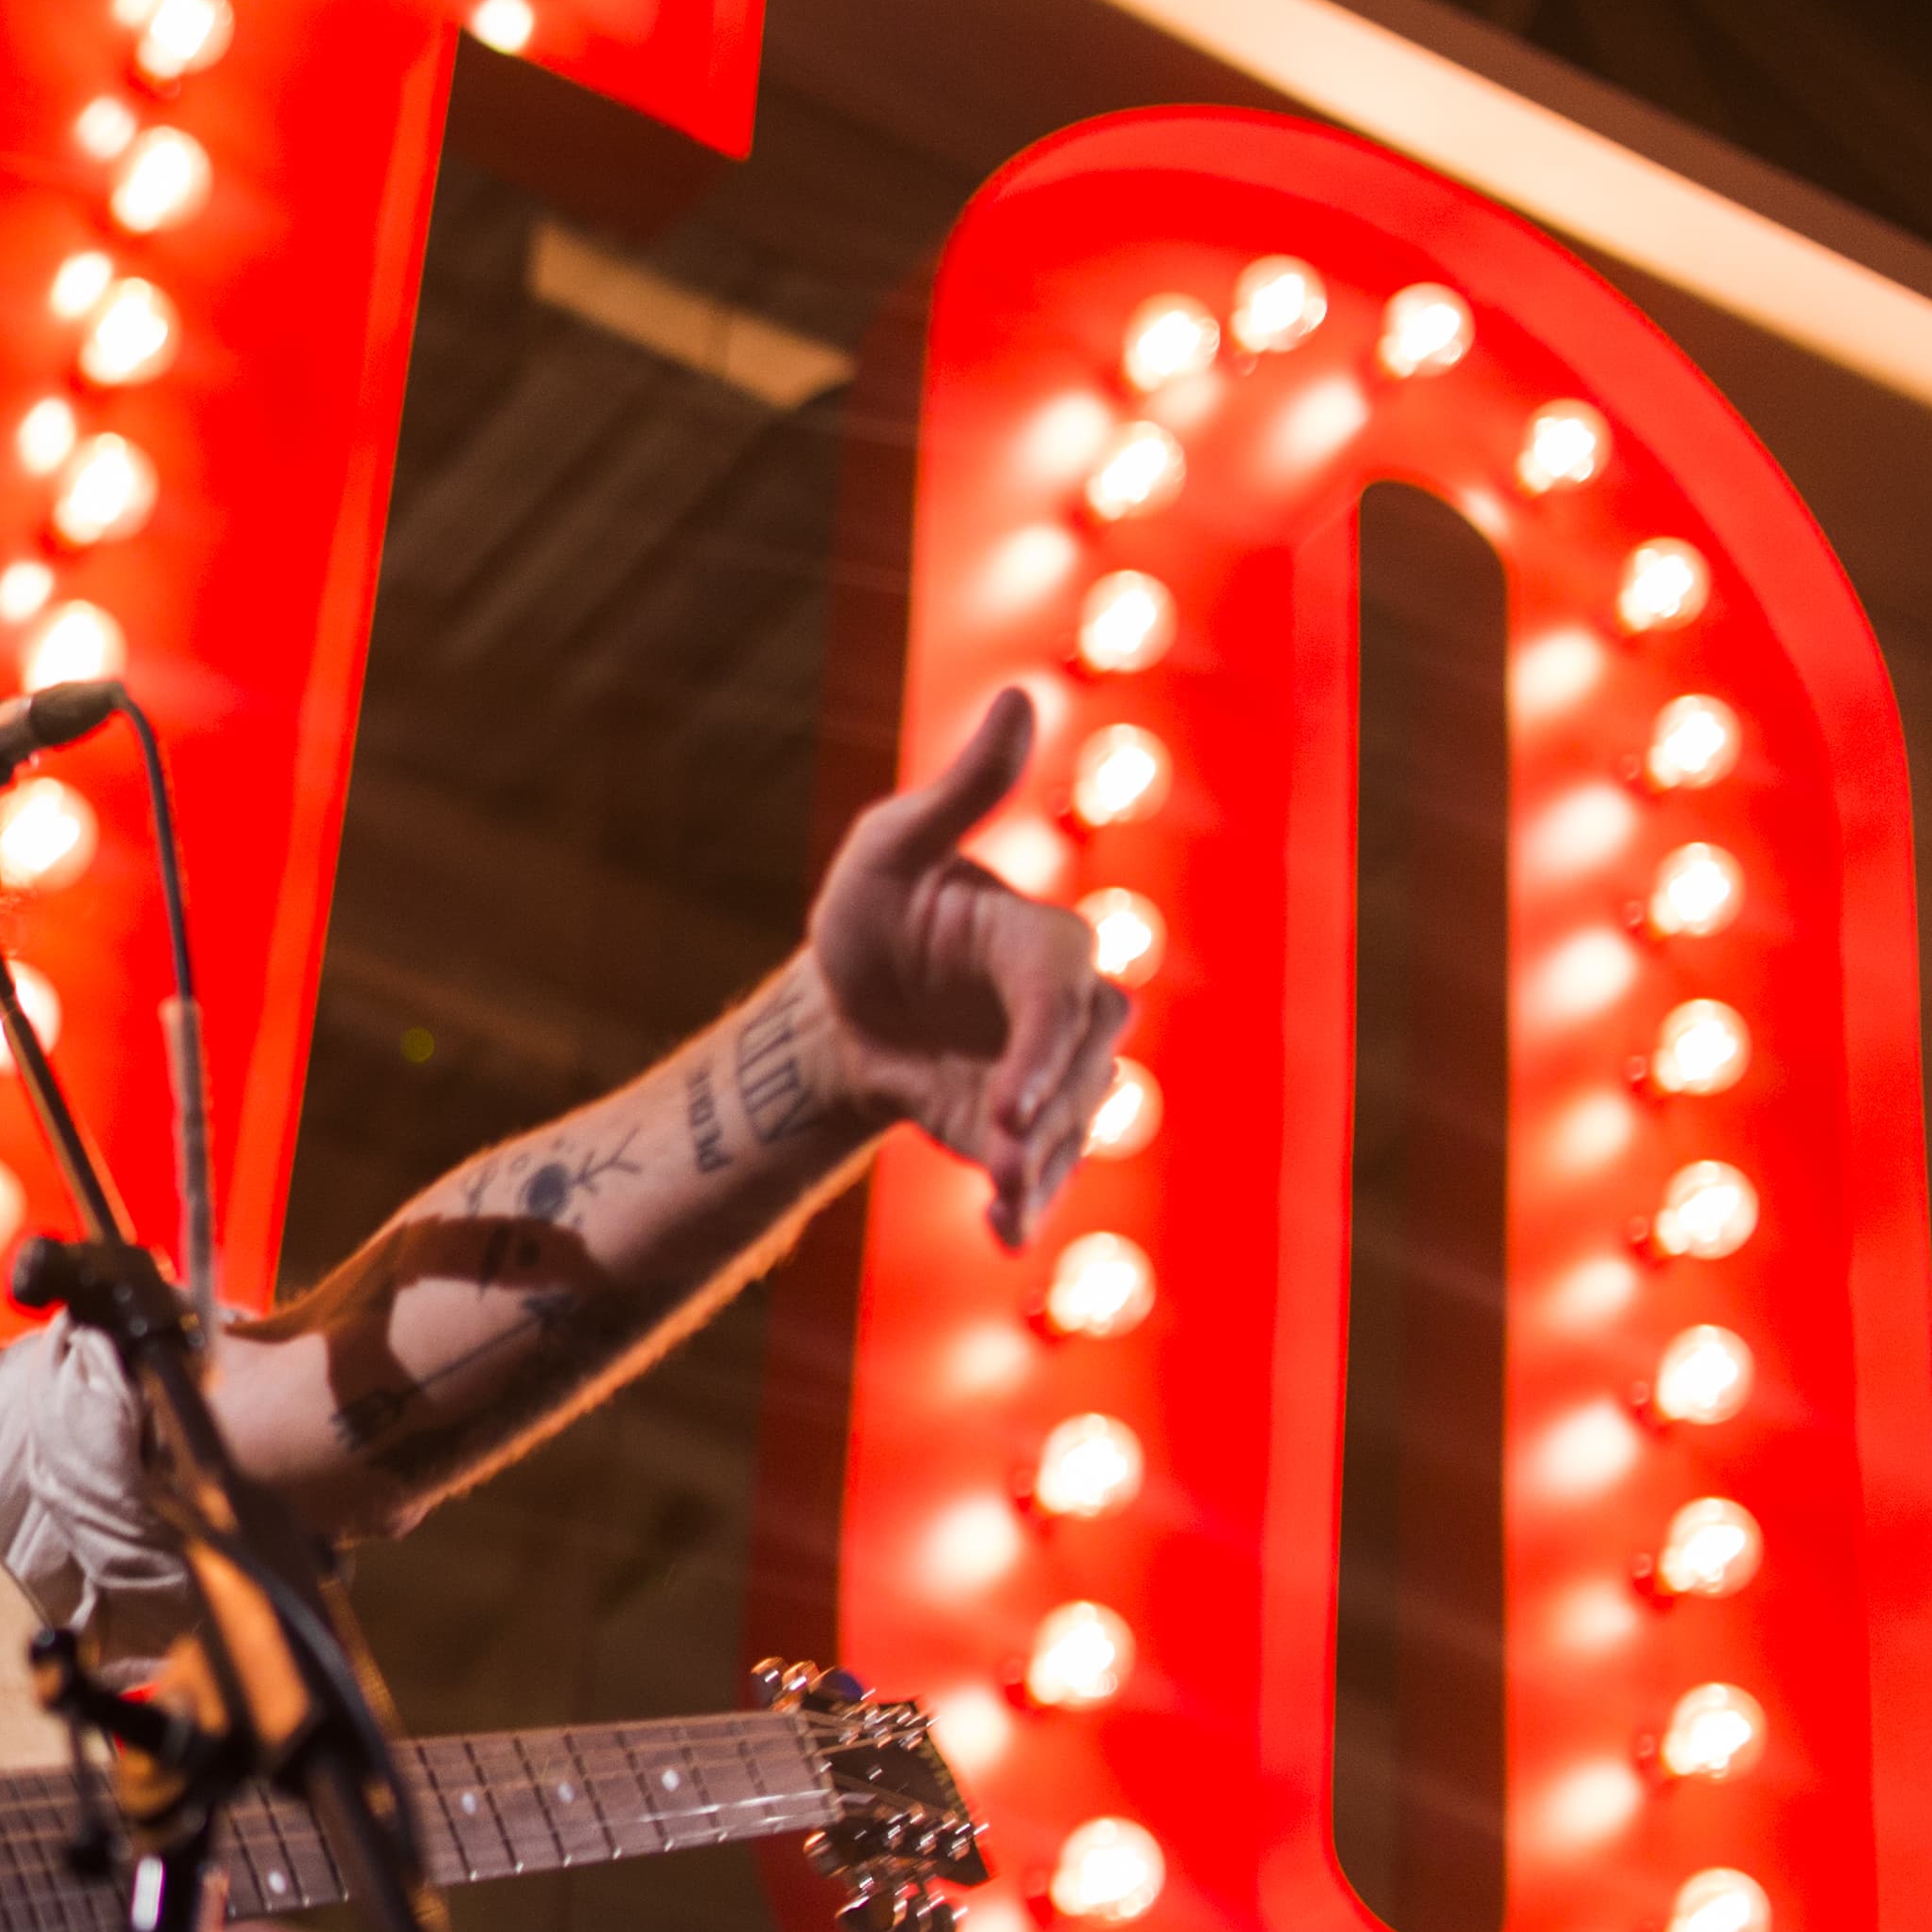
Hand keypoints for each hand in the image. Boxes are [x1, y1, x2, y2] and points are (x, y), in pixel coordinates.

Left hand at [808, 689, 1129, 1252]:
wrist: (842, 1001)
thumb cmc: (874, 910)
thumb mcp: (889, 847)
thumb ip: (961, 792)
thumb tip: (1018, 695)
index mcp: (1039, 940)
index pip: (1064, 991)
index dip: (1045, 1044)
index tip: (1007, 1098)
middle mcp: (1061, 1010)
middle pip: (1089, 1063)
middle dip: (1052, 1111)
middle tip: (1003, 1151)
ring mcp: (1047, 1074)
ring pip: (1072, 1122)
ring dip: (1044, 1166)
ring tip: (1006, 1206)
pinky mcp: (1020, 1126)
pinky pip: (1040, 1166)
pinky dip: (1027, 1202)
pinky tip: (1006, 1236)